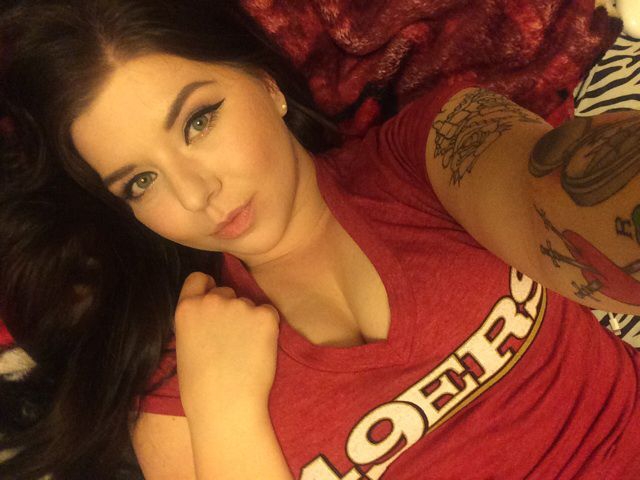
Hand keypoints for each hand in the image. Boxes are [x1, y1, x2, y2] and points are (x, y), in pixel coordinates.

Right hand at [174, 272, 280, 418]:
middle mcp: (212, 300)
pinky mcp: (264, 316)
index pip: (199, 278)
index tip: (214, 301)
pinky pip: (269, 314)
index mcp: (187, 308)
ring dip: (249, 320)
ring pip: (249, 304)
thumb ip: (197, 323)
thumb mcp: (185, 346)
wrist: (226, 405)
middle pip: (227, 291)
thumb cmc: (201, 388)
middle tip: (232, 339)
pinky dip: (268, 328)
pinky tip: (259, 350)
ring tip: (244, 351)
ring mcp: (240, 305)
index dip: (208, 288)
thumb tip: (212, 318)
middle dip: (231, 308)